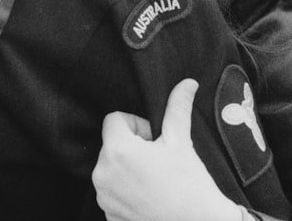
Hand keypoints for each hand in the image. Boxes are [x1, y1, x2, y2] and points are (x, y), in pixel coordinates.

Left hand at [92, 79, 243, 220]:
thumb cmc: (189, 184)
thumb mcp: (181, 141)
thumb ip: (177, 107)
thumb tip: (187, 83)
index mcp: (117, 150)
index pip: (115, 119)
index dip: (137, 125)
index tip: (154, 139)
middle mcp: (102, 174)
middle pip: (112, 144)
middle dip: (132, 146)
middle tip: (158, 160)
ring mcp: (103, 197)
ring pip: (112, 168)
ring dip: (128, 168)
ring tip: (155, 179)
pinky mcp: (108, 214)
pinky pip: (112, 191)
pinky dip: (126, 190)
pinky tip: (149, 195)